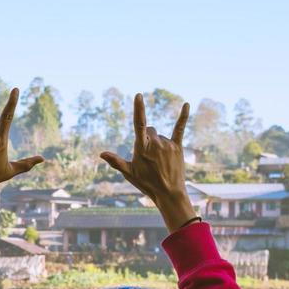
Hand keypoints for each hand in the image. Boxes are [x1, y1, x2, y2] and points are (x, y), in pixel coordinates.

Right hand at [100, 93, 196, 230]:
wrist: (168, 193)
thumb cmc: (147, 184)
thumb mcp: (129, 173)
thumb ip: (116, 161)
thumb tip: (101, 154)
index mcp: (142, 147)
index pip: (139, 123)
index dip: (138, 108)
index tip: (138, 95)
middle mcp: (156, 143)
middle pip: (149, 130)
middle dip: (147, 139)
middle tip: (149, 159)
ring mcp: (168, 144)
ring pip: (160, 136)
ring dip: (158, 144)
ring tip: (160, 162)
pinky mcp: (178, 146)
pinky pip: (179, 128)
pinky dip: (183, 116)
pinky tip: (186, 104)